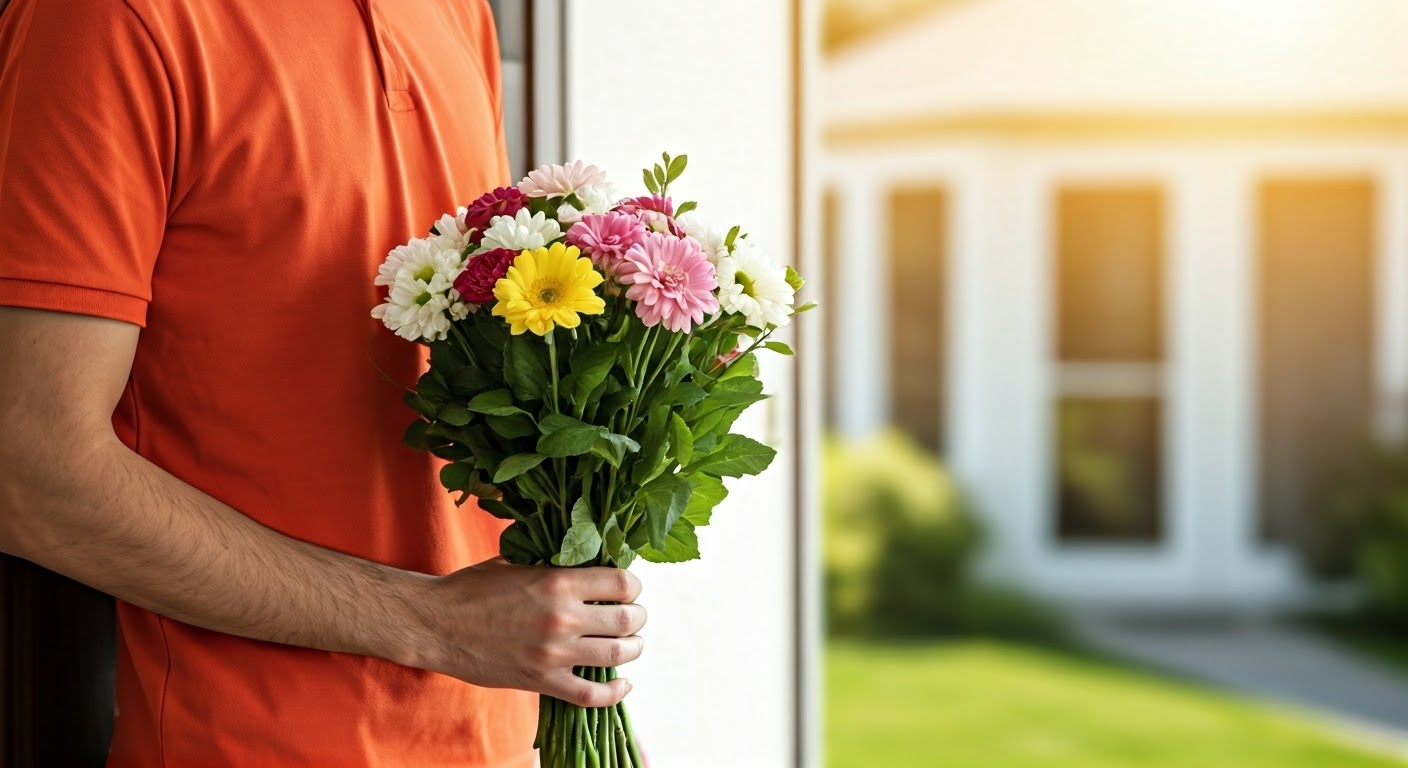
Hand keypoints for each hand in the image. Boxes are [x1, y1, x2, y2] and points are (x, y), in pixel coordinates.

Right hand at [410, 557, 645, 706]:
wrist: (436, 624)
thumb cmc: (473, 588)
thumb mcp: (517, 561)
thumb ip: (554, 563)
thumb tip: (589, 557)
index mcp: (558, 581)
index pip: (621, 582)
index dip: (633, 586)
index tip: (630, 589)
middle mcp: (562, 617)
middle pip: (627, 620)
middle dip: (638, 617)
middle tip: (634, 616)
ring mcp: (554, 653)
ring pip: (617, 655)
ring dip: (632, 649)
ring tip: (631, 644)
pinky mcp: (542, 681)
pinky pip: (592, 695)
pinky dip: (615, 692)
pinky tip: (623, 684)